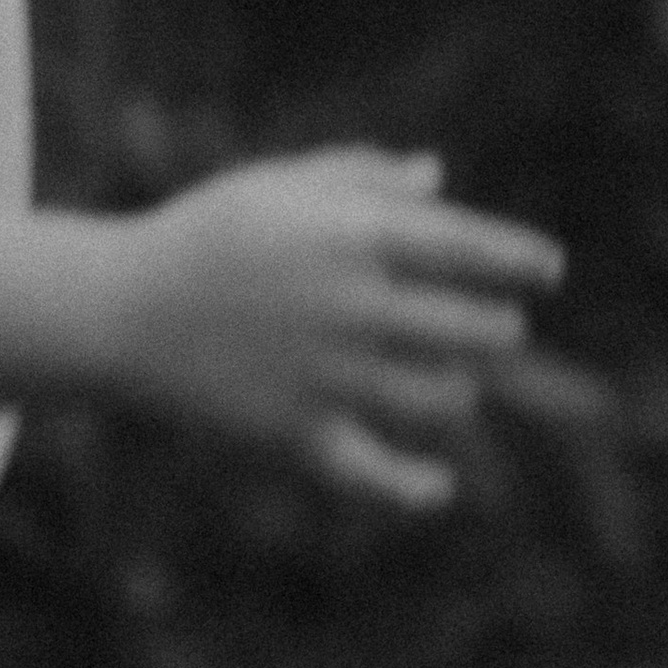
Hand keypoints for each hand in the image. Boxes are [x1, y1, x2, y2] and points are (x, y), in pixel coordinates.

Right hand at [104, 149, 564, 506]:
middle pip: (472, 328)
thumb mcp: (277, 186)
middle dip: (495, 327)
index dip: (520, 258)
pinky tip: (437, 487)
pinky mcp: (297, 435)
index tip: (550, 270)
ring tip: (451, 381)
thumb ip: (362, 178)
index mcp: (352, 235)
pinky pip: (375, 475)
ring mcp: (328, 375)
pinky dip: (414, 488)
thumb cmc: (201, 234)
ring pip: (440, 398)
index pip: (468, 247)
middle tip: (495, 328)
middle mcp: (352, 306)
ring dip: (458, 388)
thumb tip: (439, 179)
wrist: (117, 309)